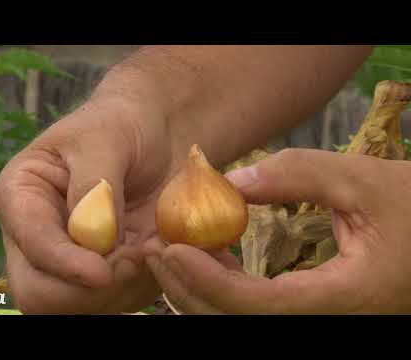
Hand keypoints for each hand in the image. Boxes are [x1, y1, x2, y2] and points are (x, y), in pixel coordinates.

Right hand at [0, 94, 175, 314]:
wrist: (151, 136)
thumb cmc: (120, 125)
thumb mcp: (104, 139)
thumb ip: (95, 185)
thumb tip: (92, 239)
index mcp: (21, 198)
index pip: (32, 246)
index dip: (64, 264)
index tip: (103, 271)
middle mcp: (36, 237)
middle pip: (40, 294)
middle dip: (90, 290)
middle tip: (136, 260)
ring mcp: (68, 260)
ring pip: (80, 306)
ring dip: (123, 288)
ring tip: (153, 246)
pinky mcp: (101, 272)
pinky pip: (116, 301)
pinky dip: (141, 286)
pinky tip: (157, 251)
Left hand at [145, 148, 410, 313]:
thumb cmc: (410, 206)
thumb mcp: (360, 180)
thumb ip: (297, 175)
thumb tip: (231, 182)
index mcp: (342, 299)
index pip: (259, 306)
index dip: (208, 281)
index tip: (172, 247)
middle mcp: (322, 319)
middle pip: (236, 320)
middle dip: (187, 288)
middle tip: (153, 247)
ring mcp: (314, 317)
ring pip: (240, 317)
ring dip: (199, 286)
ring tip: (171, 245)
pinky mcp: (308, 308)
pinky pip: (254, 306)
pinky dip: (222, 282)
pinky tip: (209, 251)